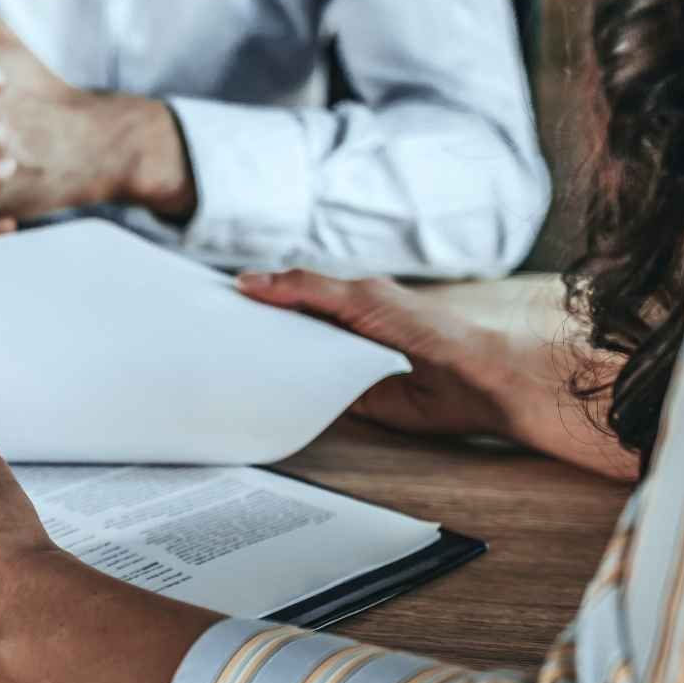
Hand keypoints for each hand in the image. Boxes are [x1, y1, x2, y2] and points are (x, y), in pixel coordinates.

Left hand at [237, 270, 639, 480]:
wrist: (488, 378)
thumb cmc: (443, 390)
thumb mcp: (375, 394)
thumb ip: (337, 386)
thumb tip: (291, 391)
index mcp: (358, 336)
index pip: (304, 323)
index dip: (269, 320)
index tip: (230, 325)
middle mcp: (359, 310)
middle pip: (293, 303)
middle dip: (253, 305)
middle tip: (204, 310)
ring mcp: (363, 299)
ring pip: (297, 291)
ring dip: (258, 293)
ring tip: (213, 301)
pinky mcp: (367, 297)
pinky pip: (314, 289)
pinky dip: (281, 287)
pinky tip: (247, 289)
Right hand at [237, 270, 516, 437]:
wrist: (468, 379)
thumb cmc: (425, 328)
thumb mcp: (359, 296)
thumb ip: (306, 288)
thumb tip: (250, 280)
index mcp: (343, 300)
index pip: (289, 295)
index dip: (256, 296)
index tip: (216, 299)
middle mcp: (341, 333)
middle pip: (288, 331)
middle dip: (257, 333)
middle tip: (214, 333)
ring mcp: (343, 367)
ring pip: (296, 365)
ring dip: (273, 365)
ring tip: (229, 363)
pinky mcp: (349, 401)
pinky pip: (312, 397)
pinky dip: (293, 395)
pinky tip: (266, 392)